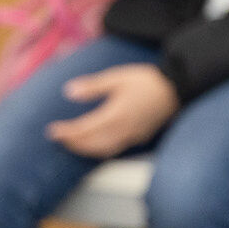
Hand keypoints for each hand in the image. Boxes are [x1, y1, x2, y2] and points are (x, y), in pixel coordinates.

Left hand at [46, 63, 177, 156]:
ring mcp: (132, 136)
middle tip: (59, 139)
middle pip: (92, 144)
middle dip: (74, 143)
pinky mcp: (140, 138)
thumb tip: (68, 91)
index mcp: (115, 114)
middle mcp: (123, 129)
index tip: (52, 131)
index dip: (67, 132)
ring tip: (73, 144)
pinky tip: (95, 145)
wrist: (175, 88)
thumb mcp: (117, 77)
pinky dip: (100, 150)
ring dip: (86, 150)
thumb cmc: (146, 81)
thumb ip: (93, 86)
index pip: (85, 128)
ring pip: (104, 150)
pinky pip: (116, 149)